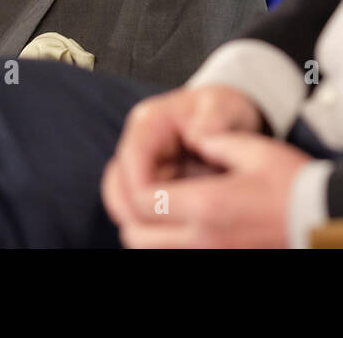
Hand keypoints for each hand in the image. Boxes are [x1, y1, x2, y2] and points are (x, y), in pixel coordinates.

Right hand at [101, 84, 264, 223]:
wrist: (225, 115)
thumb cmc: (224, 109)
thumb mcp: (224, 106)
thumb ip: (214, 119)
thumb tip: (200, 138)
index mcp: (150, 122)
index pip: (133, 158)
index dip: (142, 188)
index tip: (166, 211)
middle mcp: (136, 145)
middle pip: (117, 185)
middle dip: (135, 211)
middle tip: (164, 233)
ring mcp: (138, 166)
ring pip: (123, 202)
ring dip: (142, 220)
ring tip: (170, 236)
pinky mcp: (148, 185)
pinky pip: (139, 211)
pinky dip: (153, 223)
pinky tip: (175, 233)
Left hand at [107, 131, 313, 247]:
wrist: (321, 217)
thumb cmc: (294, 184)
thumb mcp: (254, 150)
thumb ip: (215, 141)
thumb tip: (191, 137)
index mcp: (208, 205)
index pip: (143, 202)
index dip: (129, 183)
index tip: (135, 165)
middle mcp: (202, 237)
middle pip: (136, 235)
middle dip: (126, 210)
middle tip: (130, 185)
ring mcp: (210, 253)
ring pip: (150, 250)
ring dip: (142, 227)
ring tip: (148, 200)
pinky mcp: (220, 257)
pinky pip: (173, 252)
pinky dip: (161, 239)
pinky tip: (171, 217)